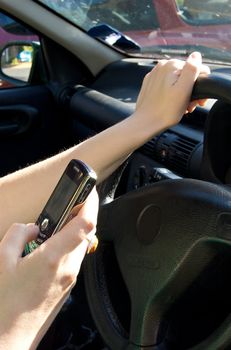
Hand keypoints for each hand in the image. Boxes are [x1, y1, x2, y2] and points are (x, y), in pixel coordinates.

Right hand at [0, 187, 98, 349]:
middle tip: (70, 205)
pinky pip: (75, 258)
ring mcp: (71, 278)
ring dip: (74, 231)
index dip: (90, 203)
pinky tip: (51, 248)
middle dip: (82, 215)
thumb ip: (18, 234)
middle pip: (86, 232)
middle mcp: (68, 268)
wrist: (11, 337)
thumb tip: (32, 227)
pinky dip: (69, 246)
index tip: (89, 191)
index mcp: (53, 258)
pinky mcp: (68, 286)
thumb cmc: (5, 304)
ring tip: (55, 227)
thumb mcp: (2, 260)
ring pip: (82, 245)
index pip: (84, 224)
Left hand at [134, 51, 209, 131]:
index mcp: (171, 65)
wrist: (145, 123)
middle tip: (190, 106)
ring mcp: (154, 76)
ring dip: (183, 94)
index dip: (202, 86)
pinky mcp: (150, 85)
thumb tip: (196, 55)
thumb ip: (192, 69)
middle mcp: (161, 67)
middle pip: (185, 75)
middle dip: (191, 90)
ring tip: (181, 107)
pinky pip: (166, 86)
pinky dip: (172, 94)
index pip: (196, 69)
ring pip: (176, 81)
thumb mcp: (184, 89)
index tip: (199, 101)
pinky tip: (172, 105)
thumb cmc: (165, 111)